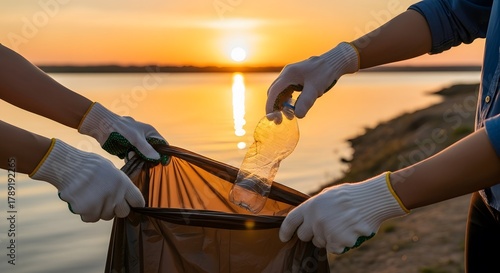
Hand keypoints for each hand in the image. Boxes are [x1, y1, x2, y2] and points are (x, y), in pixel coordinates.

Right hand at [29, 139, 144, 221]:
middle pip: (123, 212)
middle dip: (116, 209)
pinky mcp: (87, 211)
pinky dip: (86, 213)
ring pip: (105, 216)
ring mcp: (101, 204)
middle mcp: (115, 195)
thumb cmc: (89, 166)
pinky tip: (82, 200)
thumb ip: (120, 184)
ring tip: (90, 196)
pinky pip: (90, 218)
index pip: (138, 201)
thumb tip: (125, 196)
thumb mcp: (111, 170)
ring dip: (100, 210)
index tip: (129, 204)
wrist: (68, 166)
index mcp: (123, 183)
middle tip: (107, 200)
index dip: (134, 204)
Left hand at [78, 102, 166, 162]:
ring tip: (132, 157)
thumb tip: (158, 158)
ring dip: (139, 160)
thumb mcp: (135, 139)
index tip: (164, 163)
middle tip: (147, 163)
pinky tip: (127, 158)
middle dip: (150, 158)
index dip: (165, 153)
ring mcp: (136, 144)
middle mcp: (144, 138)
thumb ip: (146, 149)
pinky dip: (131, 159)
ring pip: (143, 156)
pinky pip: (134, 157)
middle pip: (153, 152)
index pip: (162, 144)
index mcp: (150, 132)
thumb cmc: (121, 128)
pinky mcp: (128, 149)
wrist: (102, 126)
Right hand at [266, 42, 358, 117]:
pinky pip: (287, 91)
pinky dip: (288, 101)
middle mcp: (287, 74)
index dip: (270, 105)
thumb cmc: (325, 73)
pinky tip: (294, 108)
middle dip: (275, 107)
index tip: (270, 118)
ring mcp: (290, 76)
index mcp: (288, 74)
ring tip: (290, 116)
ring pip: (280, 93)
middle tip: (280, 120)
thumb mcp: (315, 89)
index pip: (274, 91)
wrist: (333, 62)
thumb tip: (297, 116)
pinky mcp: (296, 79)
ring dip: (282, 105)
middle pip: (274, 93)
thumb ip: (305, 102)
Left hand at [279, 173, 408, 253]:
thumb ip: (314, 207)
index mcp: (310, 206)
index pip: (291, 221)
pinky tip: (349, 232)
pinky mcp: (338, 241)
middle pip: (304, 236)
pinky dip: (341, 244)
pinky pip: (334, 249)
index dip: (285, 231)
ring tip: (342, 225)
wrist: (371, 200)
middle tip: (326, 226)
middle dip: (312, 234)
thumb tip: (306, 218)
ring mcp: (326, 232)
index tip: (284, 238)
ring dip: (328, 238)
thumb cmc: (351, 196)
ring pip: (320, 243)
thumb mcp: (327, 195)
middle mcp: (315, 220)